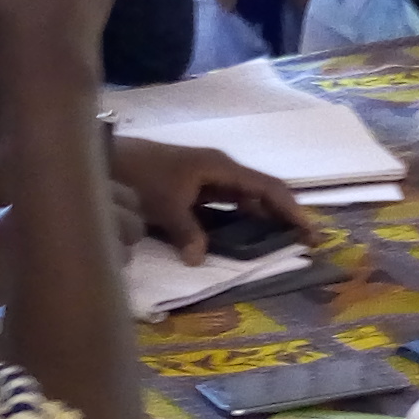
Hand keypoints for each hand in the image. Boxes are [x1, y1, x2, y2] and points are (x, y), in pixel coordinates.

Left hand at [110, 134, 313, 258]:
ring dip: (265, 219)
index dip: (290, 209)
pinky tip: (247, 238)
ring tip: (284, 242)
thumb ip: (186, 232)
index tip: (309, 231)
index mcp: (220, 167)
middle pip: (262, 192)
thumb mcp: (164, 205)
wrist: (109, 157)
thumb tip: (200, 260)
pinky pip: (228, 205)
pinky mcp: (195, 189)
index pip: (267, 188)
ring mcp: (208, 179)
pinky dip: (241, 220)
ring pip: (246, 200)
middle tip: (305, 242)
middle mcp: (220, 170)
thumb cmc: (140, 175)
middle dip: (285, 215)